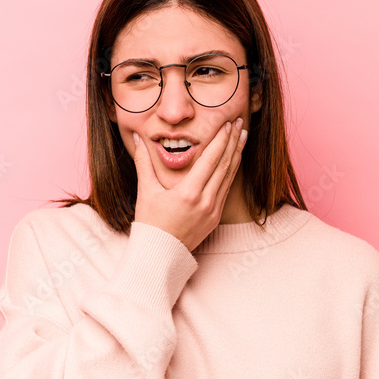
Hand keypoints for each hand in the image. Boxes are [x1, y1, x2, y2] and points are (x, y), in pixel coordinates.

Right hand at [130, 117, 247, 252]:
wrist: (159, 255)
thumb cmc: (150, 224)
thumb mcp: (146, 191)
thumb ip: (143, 162)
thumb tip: (136, 138)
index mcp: (188, 193)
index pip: (210, 160)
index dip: (221, 140)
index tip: (227, 123)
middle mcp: (205, 202)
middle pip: (224, 165)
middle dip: (233, 142)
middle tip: (239, 122)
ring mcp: (213, 211)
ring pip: (229, 177)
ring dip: (236, 155)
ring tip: (241, 137)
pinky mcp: (215, 218)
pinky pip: (226, 190)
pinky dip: (231, 172)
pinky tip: (233, 161)